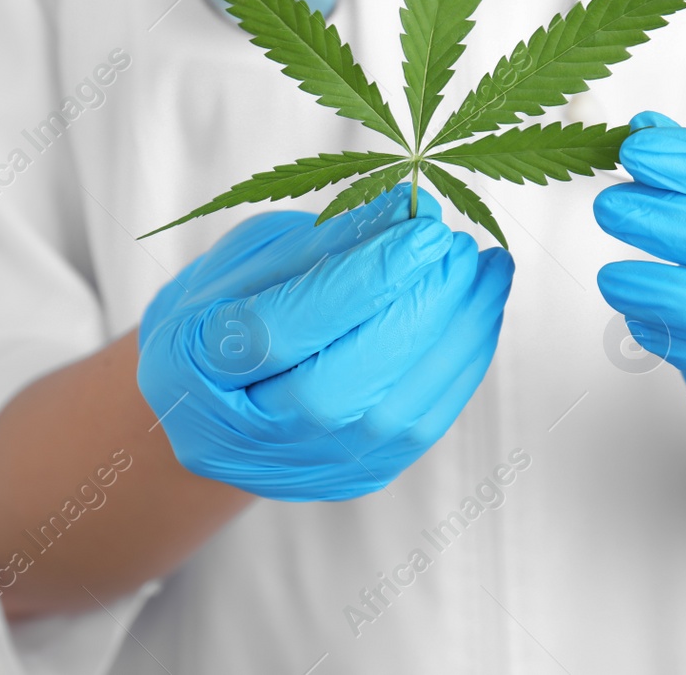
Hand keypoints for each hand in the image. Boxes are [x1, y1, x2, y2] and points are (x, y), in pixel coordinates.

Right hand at [138, 184, 513, 501]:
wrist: (213, 399)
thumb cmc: (226, 310)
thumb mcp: (250, 259)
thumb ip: (324, 242)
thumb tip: (408, 209)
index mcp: (199, 367)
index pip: (285, 328)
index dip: (363, 279)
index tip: (426, 229)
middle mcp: (248, 435)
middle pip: (342, 387)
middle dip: (417, 310)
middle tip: (457, 247)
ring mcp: (307, 467)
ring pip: (397, 414)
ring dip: (456, 335)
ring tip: (486, 269)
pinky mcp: (359, 475)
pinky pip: (425, 424)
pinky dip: (463, 362)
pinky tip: (480, 308)